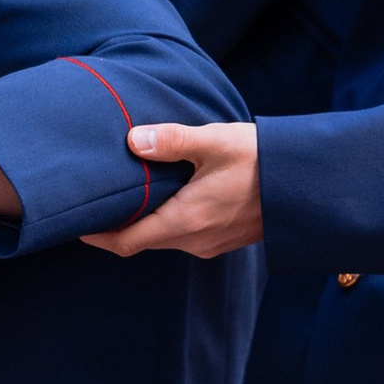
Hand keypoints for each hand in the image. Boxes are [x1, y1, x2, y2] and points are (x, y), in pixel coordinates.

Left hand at [82, 120, 263, 258]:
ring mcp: (211, 243)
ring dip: (144, 221)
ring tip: (129, 193)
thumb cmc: (262, 159)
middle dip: (118, 226)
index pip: (127, 242)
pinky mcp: (224, 239)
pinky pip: (184, 235)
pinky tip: (167, 196)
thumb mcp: (215, 142)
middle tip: (96, 201)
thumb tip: (133, 139)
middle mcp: (196, 240)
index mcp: (187, 221)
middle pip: (142, 241)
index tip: (76, 223)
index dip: (98, 236)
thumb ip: (172, 140)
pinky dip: (166, 221)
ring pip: (163, 238)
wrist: (307, 183)